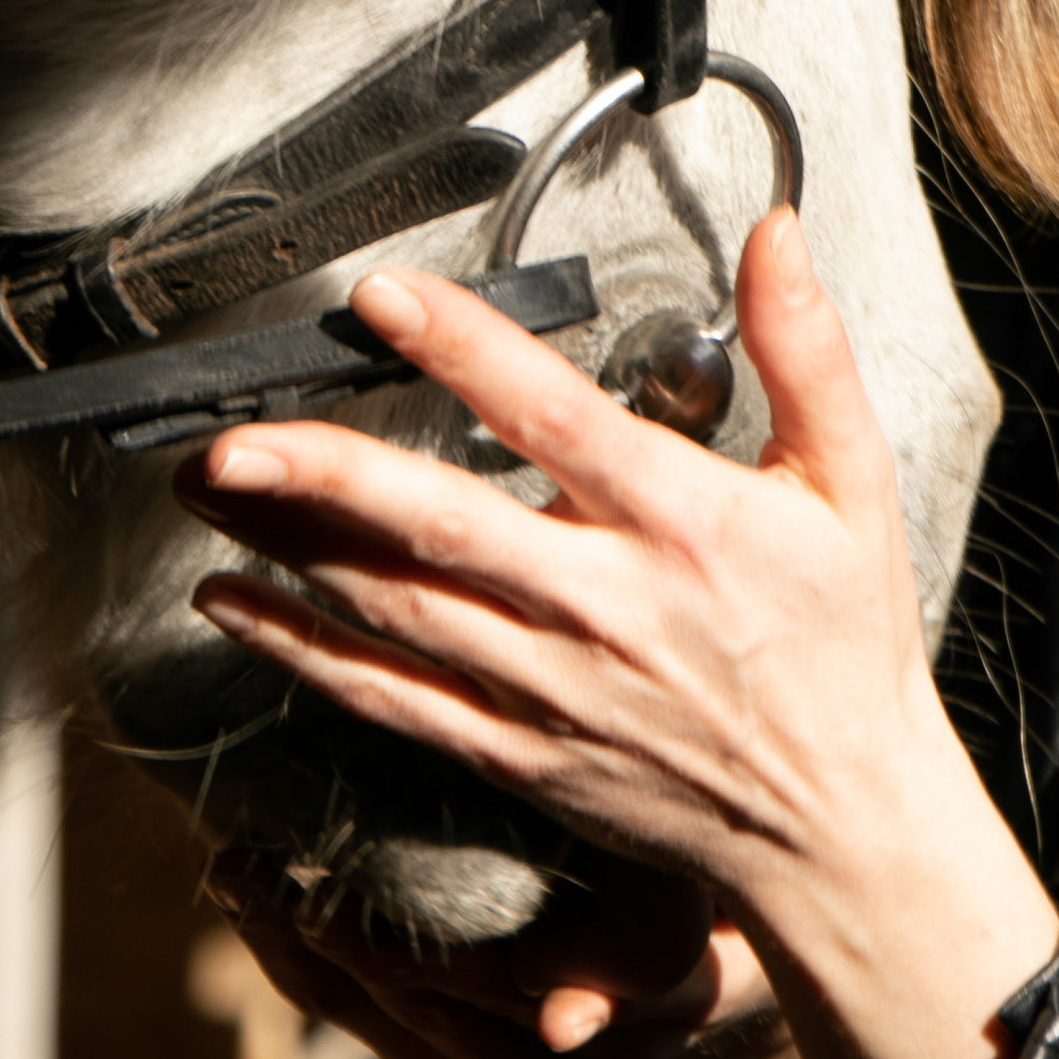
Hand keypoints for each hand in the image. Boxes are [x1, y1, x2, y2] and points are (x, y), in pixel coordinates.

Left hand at [176, 206, 1057, 1058]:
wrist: (838, 823)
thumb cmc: (841, 644)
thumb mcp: (850, 481)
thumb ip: (806, 349)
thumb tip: (775, 234)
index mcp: (684, 524)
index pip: (557, 420)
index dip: (466, 352)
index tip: (384, 299)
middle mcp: (604, 605)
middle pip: (441, 528)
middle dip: (324, 480)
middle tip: (232, 437)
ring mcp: (551, 687)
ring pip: (395, 611)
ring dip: (289, 551)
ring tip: (208, 492)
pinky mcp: (518, 751)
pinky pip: (392, 699)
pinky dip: (306, 654)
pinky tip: (239, 608)